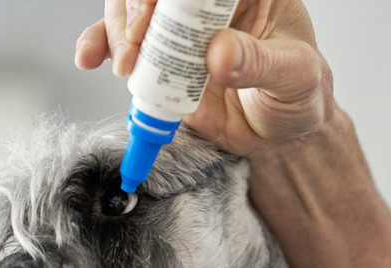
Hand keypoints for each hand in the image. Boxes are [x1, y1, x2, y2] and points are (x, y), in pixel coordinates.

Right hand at [74, 0, 333, 157]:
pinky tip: (91, 58)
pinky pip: (122, 42)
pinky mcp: (160, 56)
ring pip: (132, 7)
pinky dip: (100, 46)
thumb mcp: (296, 78)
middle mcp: (208, 3)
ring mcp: (180, 28)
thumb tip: (221, 54)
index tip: (158, 14)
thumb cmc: (299, 95)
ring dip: (117, 32)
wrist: (282, 133)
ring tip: (127, 68)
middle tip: (138, 46)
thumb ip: (261, 64)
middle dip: (137, 10)